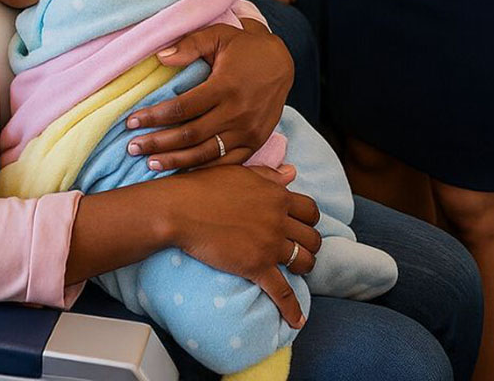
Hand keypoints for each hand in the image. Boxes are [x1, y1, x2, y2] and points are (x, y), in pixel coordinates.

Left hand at [125, 22, 292, 170]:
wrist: (283, 62)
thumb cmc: (245, 47)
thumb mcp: (218, 35)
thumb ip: (189, 45)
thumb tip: (160, 58)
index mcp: (225, 86)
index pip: (182, 108)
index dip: (154, 117)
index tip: (131, 122)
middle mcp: (237, 113)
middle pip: (190, 136)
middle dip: (158, 143)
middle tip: (132, 147)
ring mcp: (248, 131)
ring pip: (206, 154)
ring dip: (176, 161)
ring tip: (150, 164)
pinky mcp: (256, 142)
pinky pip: (227, 163)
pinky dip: (204, 170)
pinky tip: (183, 173)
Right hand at [163, 163, 321, 325]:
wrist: (181, 208)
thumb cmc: (205, 186)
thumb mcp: (241, 172)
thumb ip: (269, 174)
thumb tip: (292, 172)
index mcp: (276, 195)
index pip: (310, 210)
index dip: (308, 220)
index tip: (301, 226)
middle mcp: (278, 219)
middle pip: (311, 237)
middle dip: (309, 245)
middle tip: (297, 249)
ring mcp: (269, 244)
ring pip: (303, 261)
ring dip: (304, 268)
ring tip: (296, 271)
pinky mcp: (256, 266)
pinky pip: (282, 291)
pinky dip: (292, 309)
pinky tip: (297, 321)